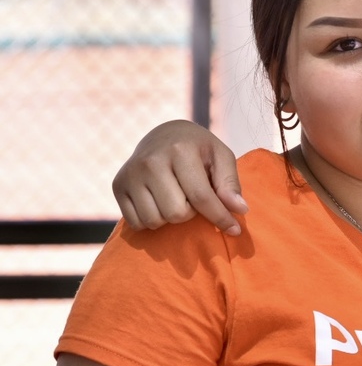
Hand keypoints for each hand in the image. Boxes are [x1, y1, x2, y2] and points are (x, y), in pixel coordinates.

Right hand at [111, 120, 246, 234]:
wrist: (163, 135)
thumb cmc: (198, 149)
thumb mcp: (221, 156)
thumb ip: (230, 183)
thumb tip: (240, 210)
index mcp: (180, 150)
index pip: (201, 196)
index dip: (220, 217)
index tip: (235, 230)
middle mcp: (150, 161)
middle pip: (177, 214)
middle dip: (191, 213)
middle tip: (193, 196)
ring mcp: (130, 174)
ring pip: (155, 221)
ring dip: (171, 217)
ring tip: (176, 197)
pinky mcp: (117, 186)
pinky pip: (137, 224)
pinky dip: (152, 220)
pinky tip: (159, 202)